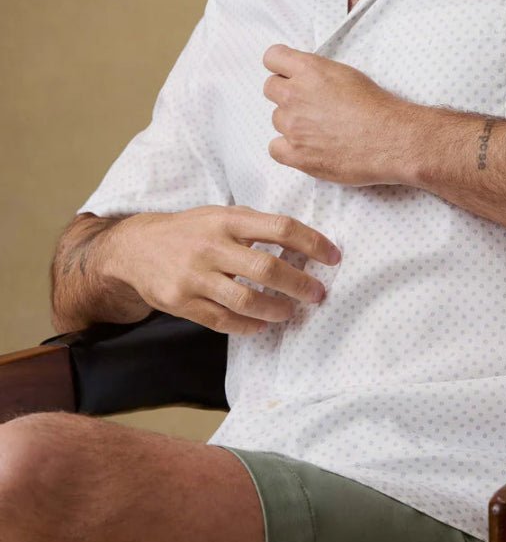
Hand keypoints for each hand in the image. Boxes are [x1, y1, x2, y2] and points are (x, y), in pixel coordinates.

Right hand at [105, 206, 340, 334]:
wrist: (136, 249)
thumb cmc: (191, 231)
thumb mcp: (221, 215)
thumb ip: (257, 226)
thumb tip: (304, 244)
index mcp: (227, 220)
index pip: (280, 228)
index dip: (313, 243)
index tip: (334, 257)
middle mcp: (212, 246)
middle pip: (267, 268)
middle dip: (300, 284)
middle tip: (318, 294)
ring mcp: (195, 276)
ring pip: (246, 299)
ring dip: (276, 310)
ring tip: (290, 312)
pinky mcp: (182, 302)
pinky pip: (223, 320)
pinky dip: (248, 326)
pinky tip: (261, 325)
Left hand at [263, 44, 414, 184]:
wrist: (391, 139)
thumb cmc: (377, 106)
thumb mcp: (347, 74)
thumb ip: (317, 73)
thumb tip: (305, 79)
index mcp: (309, 70)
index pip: (272, 57)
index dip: (281, 66)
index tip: (289, 74)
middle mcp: (295, 95)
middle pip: (270, 88)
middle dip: (286, 94)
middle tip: (309, 104)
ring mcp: (293, 126)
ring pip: (276, 119)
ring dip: (292, 122)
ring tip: (319, 128)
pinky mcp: (297, 154)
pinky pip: (275, 148)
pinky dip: (288, 148)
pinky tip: (307, 147)